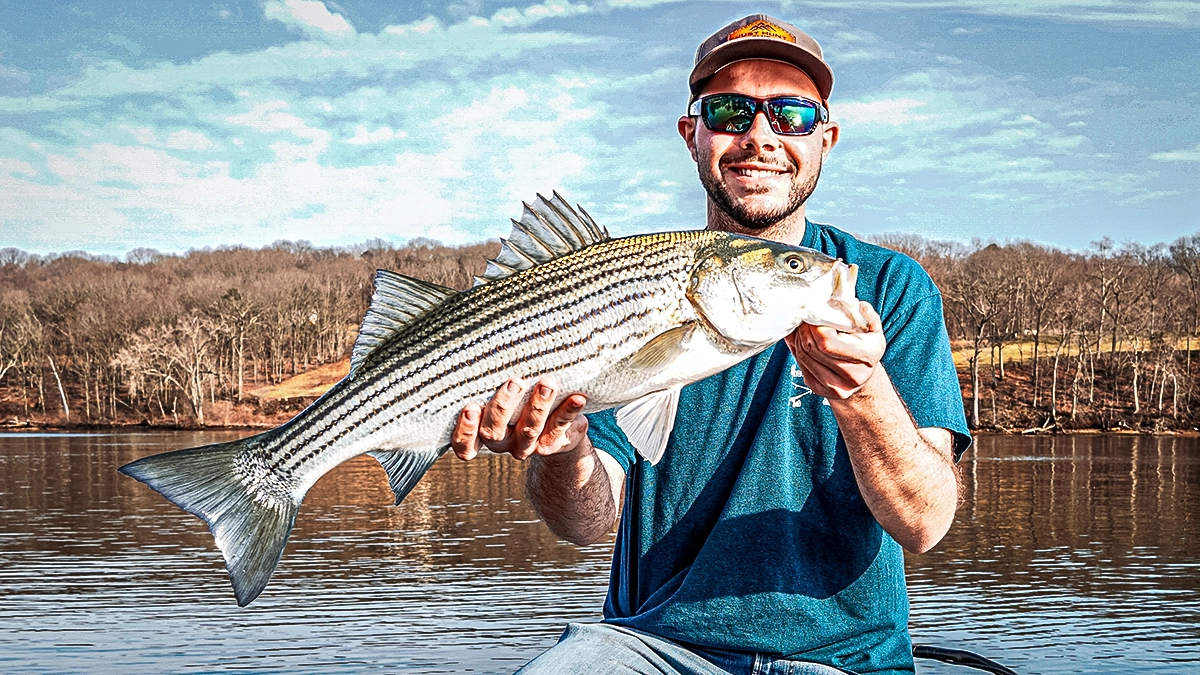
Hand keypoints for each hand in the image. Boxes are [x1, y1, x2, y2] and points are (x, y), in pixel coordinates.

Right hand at [450, 377, 588, 460]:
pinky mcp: (552, 442)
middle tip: (515, 382)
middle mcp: (503, 442)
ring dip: (538, 406)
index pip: (464, 444)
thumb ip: (490, 375)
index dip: (465, 430)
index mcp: (482, 432)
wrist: (555, 426)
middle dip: (503, 407)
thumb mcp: (500, 387)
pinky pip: (560, 428)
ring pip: (529, 430)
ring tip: (547, 384)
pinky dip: (568, 411)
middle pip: (494, 433)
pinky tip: (577, 397)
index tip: (470, 407)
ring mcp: (527, 445)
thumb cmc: (518, 396)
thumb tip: (484, 333)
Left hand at [785, 301, 885, 399]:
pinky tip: (798, 339)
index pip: (827, 341)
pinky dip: (795, 349)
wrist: (862, 376)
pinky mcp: (820, 390)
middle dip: (803, 330)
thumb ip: (870, 317)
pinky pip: (800, 365)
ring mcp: (836, 387)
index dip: (814, 326)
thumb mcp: (873, 330)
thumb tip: (862, 306)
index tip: (812, 313)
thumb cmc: (866, 346)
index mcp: (867, 356)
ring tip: (800, 326)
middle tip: (802, 317)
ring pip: (803, 356)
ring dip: (797, 339)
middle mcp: (853, 375)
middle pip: (812, 348)